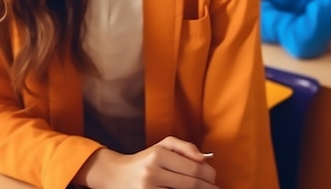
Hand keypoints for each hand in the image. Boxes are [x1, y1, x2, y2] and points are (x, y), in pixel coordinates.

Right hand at [75, 136, 216, 188]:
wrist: (116, 176)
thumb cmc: (145, 160)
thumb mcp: (162, 146)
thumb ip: (185, 147)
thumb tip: (204, 158)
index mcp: (158, 155)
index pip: (194, 167)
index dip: (210, 175)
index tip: (214, 178)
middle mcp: (152, 173)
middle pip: (192, 185)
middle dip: (208, 188)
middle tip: (214, 188)